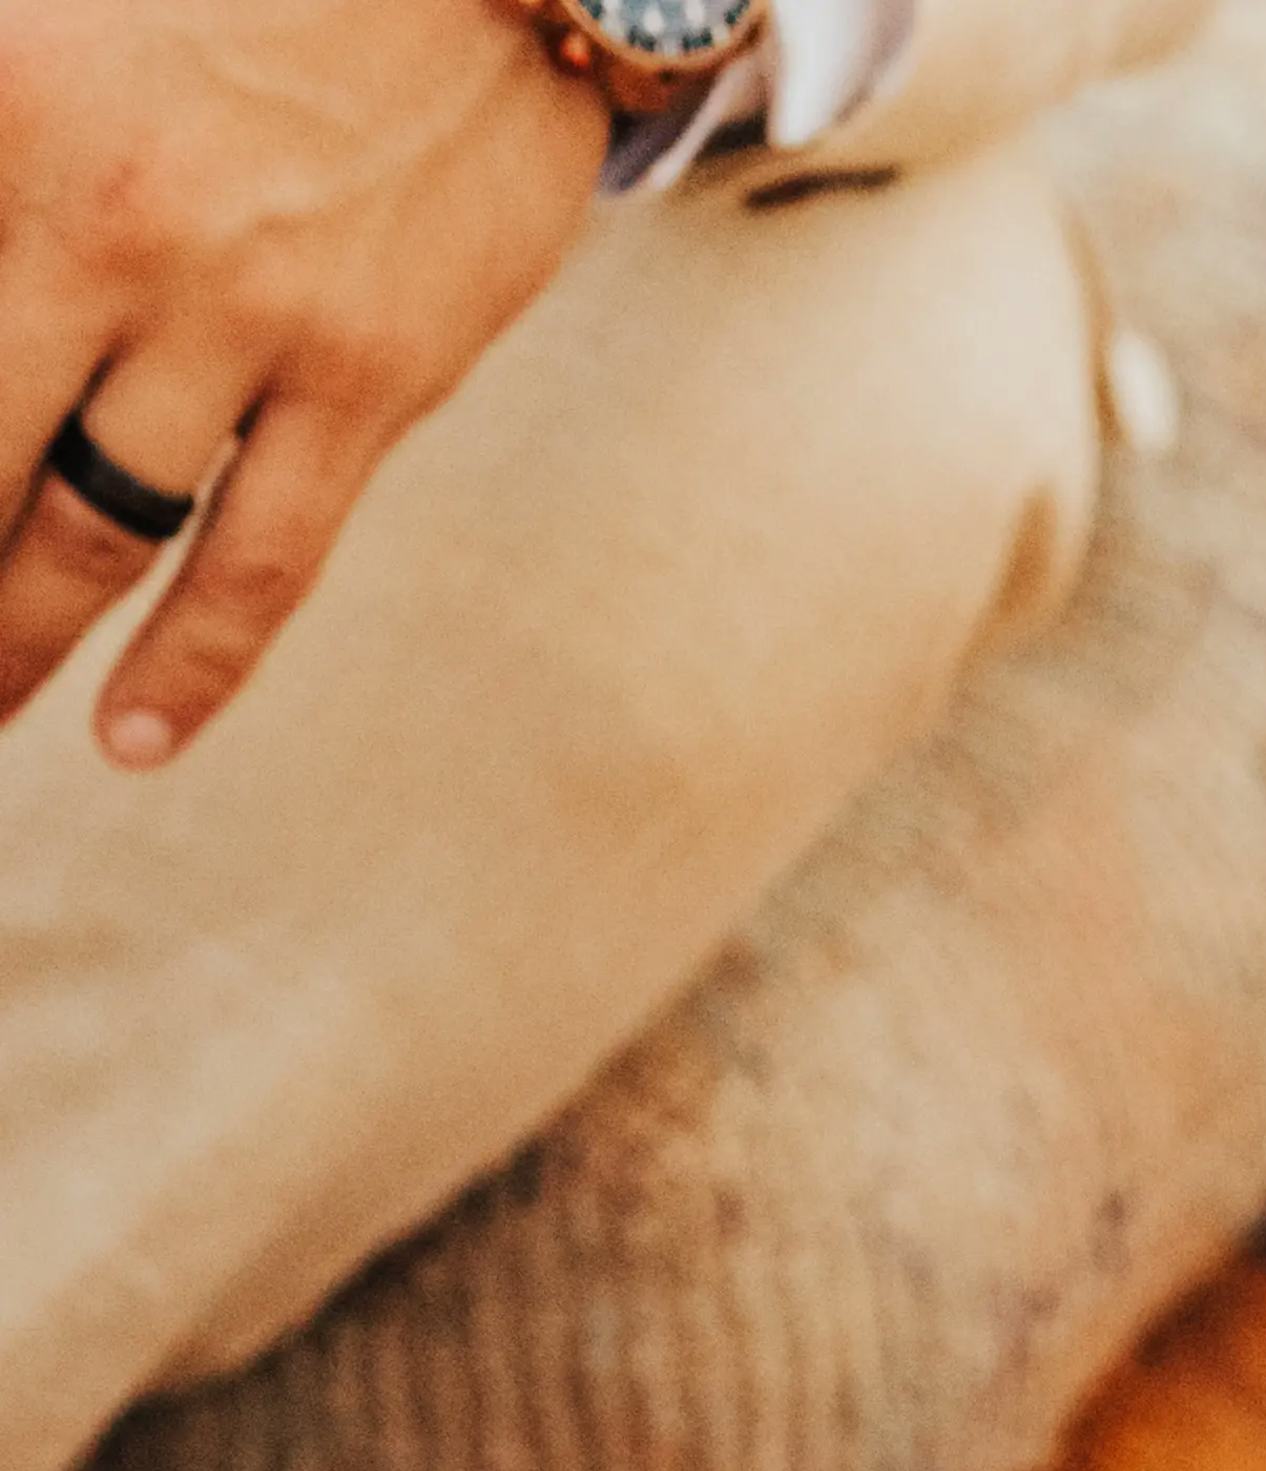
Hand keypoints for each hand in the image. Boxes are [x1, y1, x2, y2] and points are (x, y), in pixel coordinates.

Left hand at [0, 0, 608, 761]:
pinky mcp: (366, 376)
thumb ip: (12, 129)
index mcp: (10, 102)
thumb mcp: (68, 18)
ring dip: (18, 635)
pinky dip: (188, 667)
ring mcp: (244, 312)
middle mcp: (109, 219)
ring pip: (88, 529)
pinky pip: (258, 562)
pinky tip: (128, 740)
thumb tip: (6, 322)